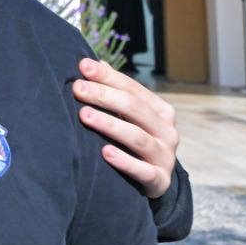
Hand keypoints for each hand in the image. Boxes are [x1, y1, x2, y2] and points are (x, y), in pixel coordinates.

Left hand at [72, 57, 178, 197]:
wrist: (155, 180)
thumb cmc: (135, 140)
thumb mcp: (129, 116)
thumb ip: (114, 92)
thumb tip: (91, 64)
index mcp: (160, 111)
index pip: (133, 89)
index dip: (108, 77)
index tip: (84, 67)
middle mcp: (167, 131)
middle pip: (135, 109)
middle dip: (105, 96)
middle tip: (78, 89)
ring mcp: (165, 156)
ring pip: (137, 137)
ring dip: (110, 125)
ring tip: (84, 115)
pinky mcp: (160, 180)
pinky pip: (143, 171)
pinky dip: (125, 162)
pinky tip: (105, 153)